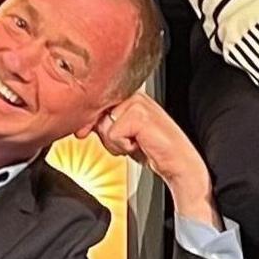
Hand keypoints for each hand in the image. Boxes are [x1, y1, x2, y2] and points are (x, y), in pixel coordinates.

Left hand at [89, 93, 215, 224]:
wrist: (178, 162)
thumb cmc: (152, 148)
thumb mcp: (122, 135)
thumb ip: (102, 125)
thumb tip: (80, 127)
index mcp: (129, 95)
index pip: (95, 104)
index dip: (90, 123)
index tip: (92, 134)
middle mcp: (133, 95)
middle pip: (96, 116)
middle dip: (107, 136)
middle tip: (130, 142)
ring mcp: (137, 103)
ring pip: (103, 126)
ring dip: (115, 143)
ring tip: (136, 143)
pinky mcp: (139, 115)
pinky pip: (112, 135)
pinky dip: (122, 146)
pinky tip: (140, 145)